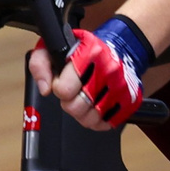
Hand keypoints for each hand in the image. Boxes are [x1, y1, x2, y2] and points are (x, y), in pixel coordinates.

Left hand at [29, 17, 151, 129]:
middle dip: (69, 102)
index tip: (62, 81)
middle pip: (76, 107)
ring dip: (83, 113)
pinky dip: (97, 119)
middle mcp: (107, 71)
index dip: (58, 87)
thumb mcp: (56, 46)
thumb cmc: (86, 50)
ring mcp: (120, 88)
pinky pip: (105, 124)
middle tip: (73, 92)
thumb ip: (40, 64)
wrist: (121, 50)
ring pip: (90, 119)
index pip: (64, 89)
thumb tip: (45, 89)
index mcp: (88, 55)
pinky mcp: (129, 102)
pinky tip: (96, 106)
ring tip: (84, 99)